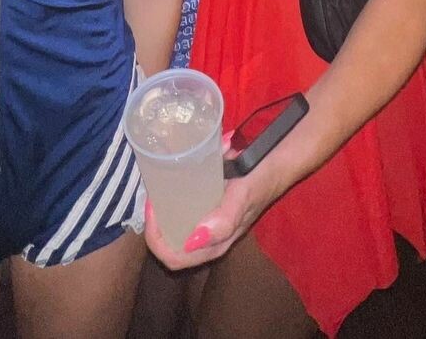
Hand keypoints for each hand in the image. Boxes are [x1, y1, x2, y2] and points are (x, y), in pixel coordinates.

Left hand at [142, 162, 272, 270]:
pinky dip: (170, 208)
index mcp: (215, 244)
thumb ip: (224, 221)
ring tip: (155, 194)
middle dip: (154, 228)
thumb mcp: (241, 198)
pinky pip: (183, 219)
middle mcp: (209, 241)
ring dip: (160, 220)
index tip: (153, 208)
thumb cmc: (256, 182)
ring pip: (175, 234)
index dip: (156, 238)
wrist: (273, 166)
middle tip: (152, 199)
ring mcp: (209, 228)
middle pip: (170, 248)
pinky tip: (168, 189)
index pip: (173, 258)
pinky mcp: (209, 214)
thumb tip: (193, 241)